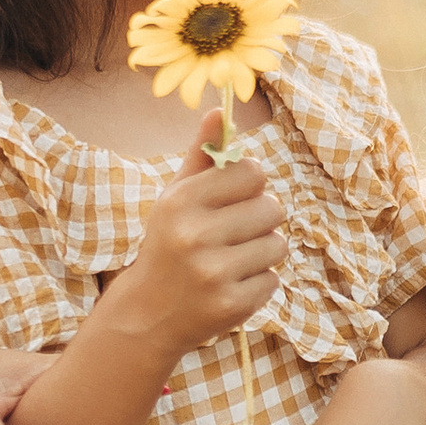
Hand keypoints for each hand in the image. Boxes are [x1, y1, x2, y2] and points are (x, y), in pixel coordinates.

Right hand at [120, 114, 288, 357]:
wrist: (148, 314)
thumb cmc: (169, 244)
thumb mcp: (176, 197)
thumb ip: (201, 155)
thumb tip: (220, 110)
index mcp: (182, 201)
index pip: (251, 172)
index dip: (250, 185)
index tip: (235, 198)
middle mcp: (196, 235)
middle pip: (272, 209)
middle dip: (259, 220)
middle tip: (233, 234)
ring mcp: (214, 273)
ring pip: (278, 245)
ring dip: (263, 252)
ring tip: (233, 260)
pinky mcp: (231, 304)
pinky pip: (273, 280)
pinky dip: (258, 283)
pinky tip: (230, 285)